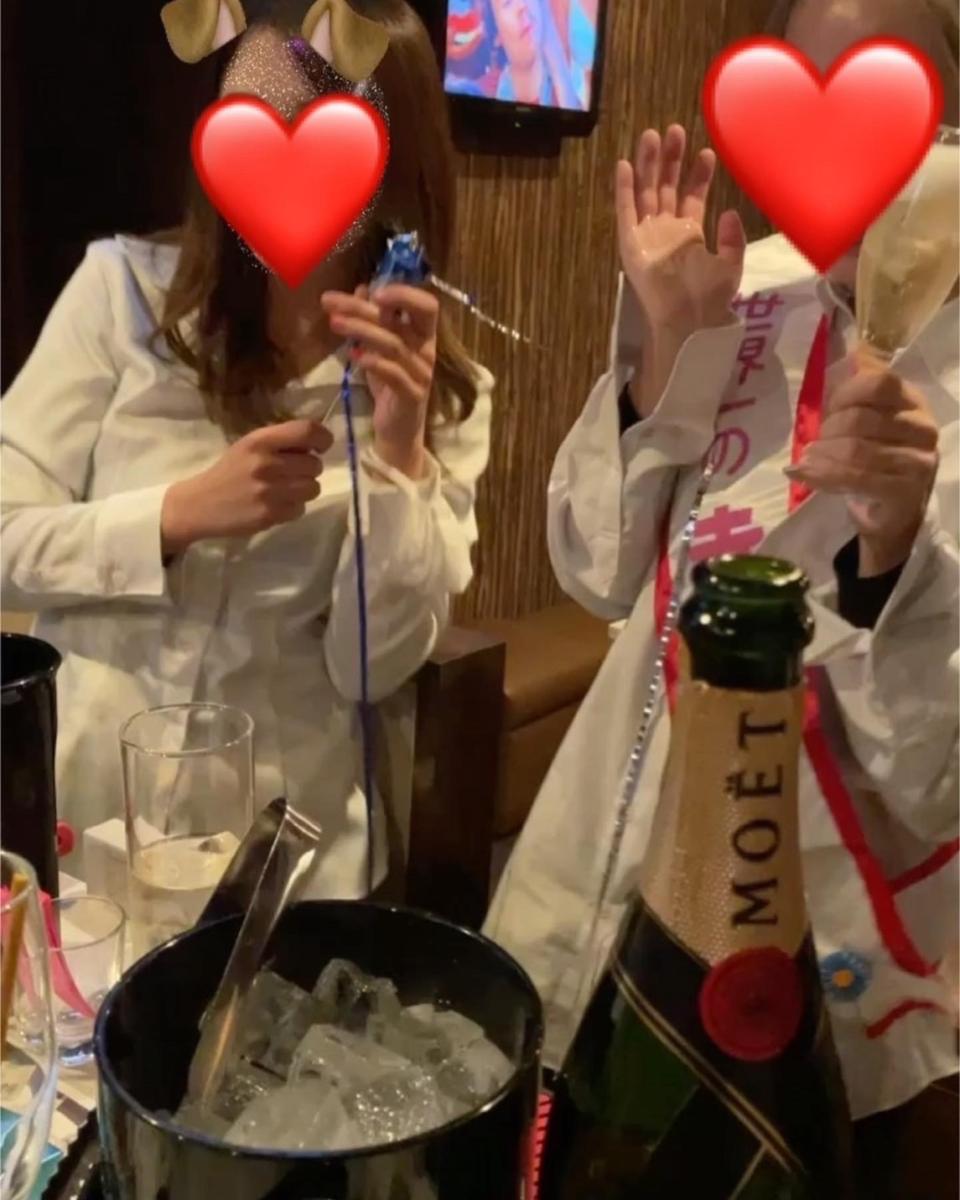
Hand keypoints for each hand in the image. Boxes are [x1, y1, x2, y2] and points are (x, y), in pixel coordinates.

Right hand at [161, 419, 330, 554]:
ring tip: (285, 489)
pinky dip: (293, 507)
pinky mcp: (270, 515)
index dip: (323, 438)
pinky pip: (301, 508)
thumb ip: (280, 441)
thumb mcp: (249, 446)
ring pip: (313, 488)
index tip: (320, 446)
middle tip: (292, 473)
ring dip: (304, 489)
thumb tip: (317, 443)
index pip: (307, 431)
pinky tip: (275, 504)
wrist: (199, 504)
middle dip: (309, 469)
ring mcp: (269, 491)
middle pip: (315, 464)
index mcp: (260, 440)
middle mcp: (266, 463)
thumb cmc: (229, 471)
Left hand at [322, 283, 438, 479]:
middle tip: (330, 301)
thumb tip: (362, 288)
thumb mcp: (379, 349)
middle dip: (363, 309)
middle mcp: (427, 352)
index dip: (404, 293)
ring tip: (333, 323)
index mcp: (424, 336)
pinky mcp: (411, 396)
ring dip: (361, 330)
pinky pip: (394, 375)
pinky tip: (353, 356)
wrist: (397, 431)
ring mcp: (421, 375)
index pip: (426, 306)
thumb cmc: (389, 386)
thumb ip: (374, 320)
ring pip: (394, 345)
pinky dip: (373, 362)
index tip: (372, 289)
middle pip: (400, 322)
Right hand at [616, 125, 746, 417]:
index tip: (706, 152)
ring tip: (652, 135)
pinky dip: (625, 189)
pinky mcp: (630, 244)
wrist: (687, 320)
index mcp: (689, 234)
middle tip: (675, 129)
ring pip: (646, 193)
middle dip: (671, 159)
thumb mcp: (730, 266)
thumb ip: (733, 238)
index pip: (691, 196)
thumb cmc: (709, 298)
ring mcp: (646, 236)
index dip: (698, 175)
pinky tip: (626, 165)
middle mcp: (665, 231)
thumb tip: (729, 211)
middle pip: (666, 187)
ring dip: (648, 165)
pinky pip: (625, 212)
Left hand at [785, 357, 938, 574]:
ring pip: (856, 449)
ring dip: (821, 454)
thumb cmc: (873, 462)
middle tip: (814, 442)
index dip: (844, 393)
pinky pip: (855, 478)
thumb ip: (854, 394)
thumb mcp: (864, 422)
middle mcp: (922, 428)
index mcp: (912, 402)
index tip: (826, 409)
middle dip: (828, 429)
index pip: (879, 382)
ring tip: (807, 458)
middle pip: (861, 418)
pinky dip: (822, 475)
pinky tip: (802, 473)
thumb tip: (848, 357)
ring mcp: (918, 462)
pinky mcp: (904, 492)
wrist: (890, 515)